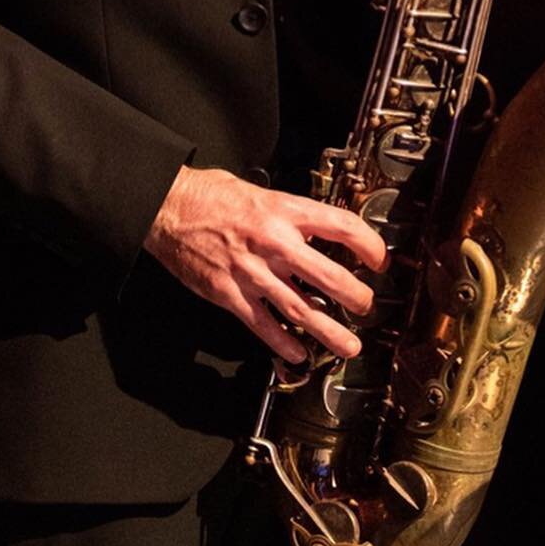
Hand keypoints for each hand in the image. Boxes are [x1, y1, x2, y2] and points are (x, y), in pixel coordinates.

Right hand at [143, 166, 386, 362]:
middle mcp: (272, 242)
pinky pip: (263, 324)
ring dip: (329, 331)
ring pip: (300, 309)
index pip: (340, 225)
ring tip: (349, 345)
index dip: (368, 244)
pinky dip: (283, 343)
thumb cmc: (209, 194)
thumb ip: (287, 213)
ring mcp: (251, 271)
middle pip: (328, 276)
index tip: (378, 258)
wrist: (166, 205)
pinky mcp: (229, 293)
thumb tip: (315, 229)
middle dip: (355, 296)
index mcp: (282, 210)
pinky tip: (298, 353)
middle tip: (367, 306)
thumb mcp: (258, 192)